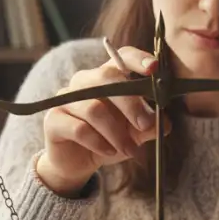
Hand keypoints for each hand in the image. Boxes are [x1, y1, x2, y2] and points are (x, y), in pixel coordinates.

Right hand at [37, 46, 170, 195]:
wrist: (78, 163)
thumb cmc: (109, 140)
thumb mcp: (134, 134)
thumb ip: (150, 126)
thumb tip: (164, 122)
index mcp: (107, 77)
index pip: (121, 57)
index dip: (137, 59)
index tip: (154, 68)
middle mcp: (85, 82)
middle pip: (107, 78)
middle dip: (131, 103)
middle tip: (146, 125)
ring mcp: (66, 99)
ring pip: (95, 109)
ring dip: (117, 133)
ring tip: (130, 150)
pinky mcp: (54, 120)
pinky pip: (79, 129)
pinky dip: (99, 143)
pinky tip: (109, 152)